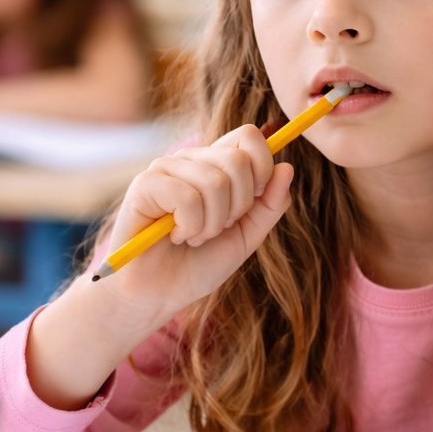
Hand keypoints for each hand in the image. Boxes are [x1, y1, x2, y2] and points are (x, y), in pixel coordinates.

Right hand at [99, 125, 292, 323]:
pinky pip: (187, 198)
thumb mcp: (246, 236)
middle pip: (237, 160)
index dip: (262, 169)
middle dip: (237, 207)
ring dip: (211, 224)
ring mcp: (166, 168)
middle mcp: (191, 159)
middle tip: (216, 228)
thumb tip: (287, 167)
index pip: (248, 136)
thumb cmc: (199, 263)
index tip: (251, 204)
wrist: (158, 294)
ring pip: (215, 182)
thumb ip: (271, 205)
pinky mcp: (145, 184)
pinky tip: (175, 236)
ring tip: (194, 237)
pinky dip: (189, 228)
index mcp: (215, 164)